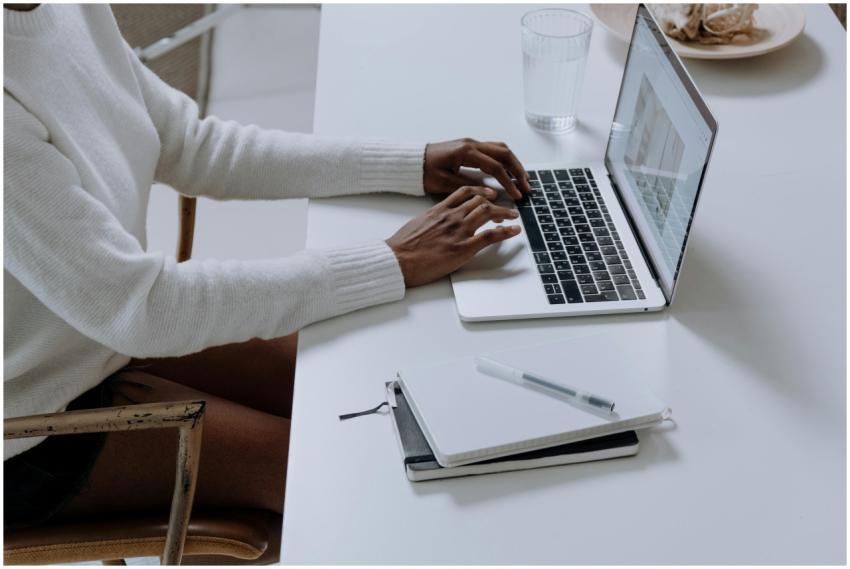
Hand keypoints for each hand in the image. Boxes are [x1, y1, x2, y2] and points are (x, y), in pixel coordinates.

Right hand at [386, 186, 521, 287]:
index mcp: (439, 210)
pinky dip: (506, 231)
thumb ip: (432, 219)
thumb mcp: (418, 224)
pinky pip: (490, 236)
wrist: (397, 259)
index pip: (464, 193)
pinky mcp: (463, 248)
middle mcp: (451, 216)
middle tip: (504, 207)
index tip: (488, 194)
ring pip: (488, 212)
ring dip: (504, 213)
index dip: (480, 192)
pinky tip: (514, 230)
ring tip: (513, 215)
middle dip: (495, 202)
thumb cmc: (402, 246)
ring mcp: (458, 231)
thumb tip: (438, 222)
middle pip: (480, 201)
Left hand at [423, 138, 530, 199]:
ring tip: (523, 179)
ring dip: (514, 163)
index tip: (517, 195)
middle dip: (518, 171)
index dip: (508, 182)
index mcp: (466, 152)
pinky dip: (505, 160)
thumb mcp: (444, 183)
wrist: (413, 161)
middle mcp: (472, 144)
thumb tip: (492, 193)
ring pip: (501, 149)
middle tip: (527, 187)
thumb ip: (469, 187)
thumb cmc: (425, 172)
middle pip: (504, 153)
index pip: (495, 167)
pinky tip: (509, 172)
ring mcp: (471, 143)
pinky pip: (493, 150)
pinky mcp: (470, 146)